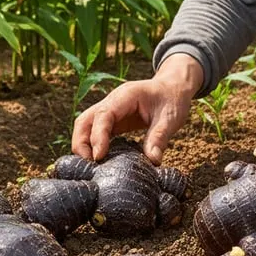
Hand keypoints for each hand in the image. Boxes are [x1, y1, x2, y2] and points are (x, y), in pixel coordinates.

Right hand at [71, 54, 202, 164]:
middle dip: (81, 143)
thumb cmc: (172, 99)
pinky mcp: (113, 121)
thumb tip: (153, 161)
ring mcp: (110, 111)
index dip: (98, 136)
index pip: (103, 114)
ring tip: (92, 167)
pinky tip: (100, 162)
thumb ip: (160, 137)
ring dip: (83, 146)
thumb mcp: (171, 118)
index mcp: (125, 96)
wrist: (173, 87)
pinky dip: (92, 146)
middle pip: (85, 120)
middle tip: (89, 166)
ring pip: (85, 126)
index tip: (99, 157)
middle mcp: (112, 101)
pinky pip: (95, 132)